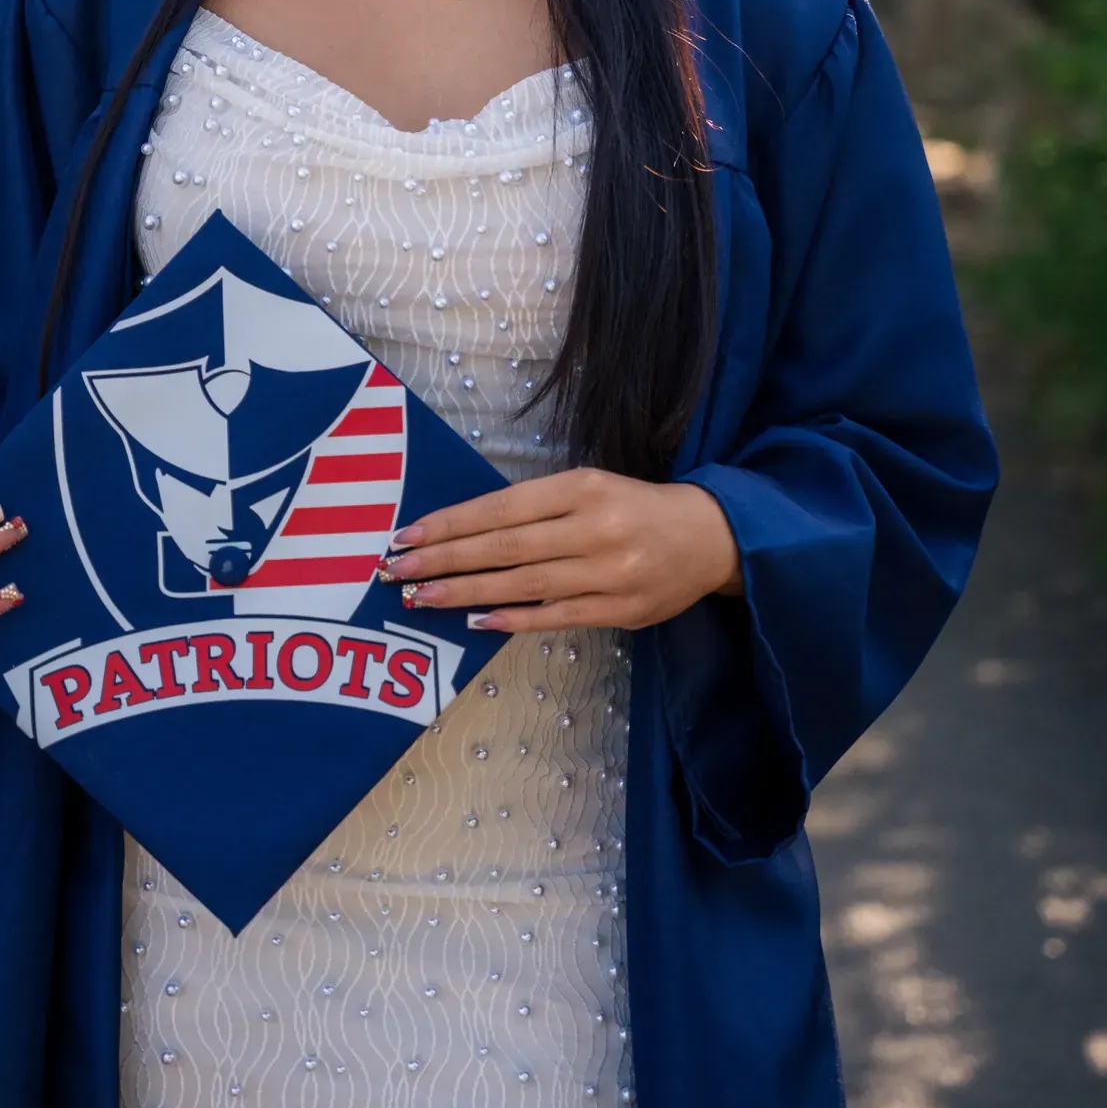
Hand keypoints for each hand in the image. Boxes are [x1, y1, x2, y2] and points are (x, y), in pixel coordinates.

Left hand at [378, 467, 741, 632]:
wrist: (710, 537)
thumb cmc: (636, 506)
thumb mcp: (590, 486)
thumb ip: (537, 508)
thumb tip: (466, 531)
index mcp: (584, 487)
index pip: (502, 507)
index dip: (451, 524)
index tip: (406, 535)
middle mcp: (595, 528)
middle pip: (504, 547)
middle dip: (444, 560)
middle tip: (397, 571)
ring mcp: (609, 573)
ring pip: (523, 585)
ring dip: (466, 593)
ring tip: (422, 597)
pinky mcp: (621, 611)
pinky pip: (556, 616)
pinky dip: (513, 619)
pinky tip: (476, 621)